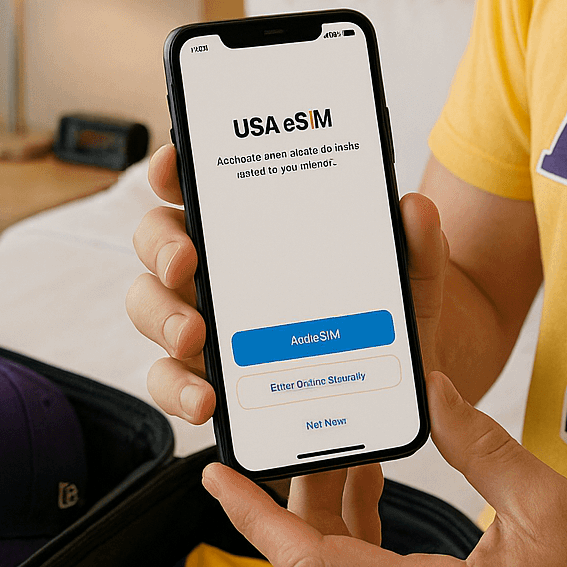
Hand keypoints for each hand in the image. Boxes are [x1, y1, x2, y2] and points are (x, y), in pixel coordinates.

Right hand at [126, 143, 450, 424]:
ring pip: (150, 308)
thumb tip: (414, 208)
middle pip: (158, 241)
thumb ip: (416, 246)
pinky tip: (206, 401)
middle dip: (162, 246)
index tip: (175, 166)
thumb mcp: (410, 281)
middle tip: (187, 262)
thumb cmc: (387, 319)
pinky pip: (170, 381)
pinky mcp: (206, 379)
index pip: (199, 185)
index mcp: (254, 229)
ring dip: (162, 318)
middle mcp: (216, 270)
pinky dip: (178, 390)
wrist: (396, 389)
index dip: (175, 169)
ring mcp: (204, 323)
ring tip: (194, 337)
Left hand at [201, 370, 566, 566]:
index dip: (254, 518)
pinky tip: (371, 504)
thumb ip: (477, 446)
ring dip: (328, 528)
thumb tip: (430, 387)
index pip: (311, 566)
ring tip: (348, 459)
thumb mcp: (546, 506)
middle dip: (296, 503)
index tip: (215, 476)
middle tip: (302, 441)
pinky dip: (357, 556)